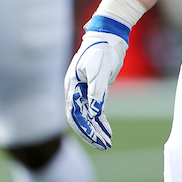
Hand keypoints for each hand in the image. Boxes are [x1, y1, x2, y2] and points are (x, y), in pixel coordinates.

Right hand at [64, 26, 127, 149]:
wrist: (110, 36)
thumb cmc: (102, 49)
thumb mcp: (100, 70)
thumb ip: (97, 91)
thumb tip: (95, 112)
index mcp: (72, 85)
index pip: (75, 113)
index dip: (85, 127)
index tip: (97, 138)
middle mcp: (75, 90)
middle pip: (80, 118)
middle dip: (91, 133)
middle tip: (104, 145)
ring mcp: (83, 90)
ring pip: (87, 115)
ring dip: (96, 129)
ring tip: (107, 142)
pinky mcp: (93, 89)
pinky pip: (94, 109)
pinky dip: (100, 120)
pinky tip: (106, 129)